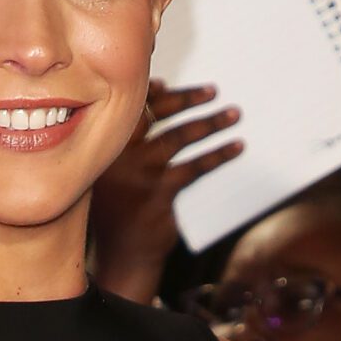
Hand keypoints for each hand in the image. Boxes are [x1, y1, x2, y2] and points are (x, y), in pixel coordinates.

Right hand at [90, 81, 242, 303]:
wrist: (122, 257)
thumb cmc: (122, 208)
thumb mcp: (116, 167)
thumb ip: (133, 132)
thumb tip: (160, 88)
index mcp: (103, 144)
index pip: (131, 107)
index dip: (153, 91)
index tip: (171, 83)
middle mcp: (117, 155)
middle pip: (156, 114)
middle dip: (188, 99)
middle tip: (213, 92)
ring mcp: (138, 175)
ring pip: (179, 138)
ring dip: (210, 123)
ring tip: (233, 115)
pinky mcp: (160, 195)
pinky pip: (195, 168)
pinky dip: (218, 155)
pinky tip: (236, 148)